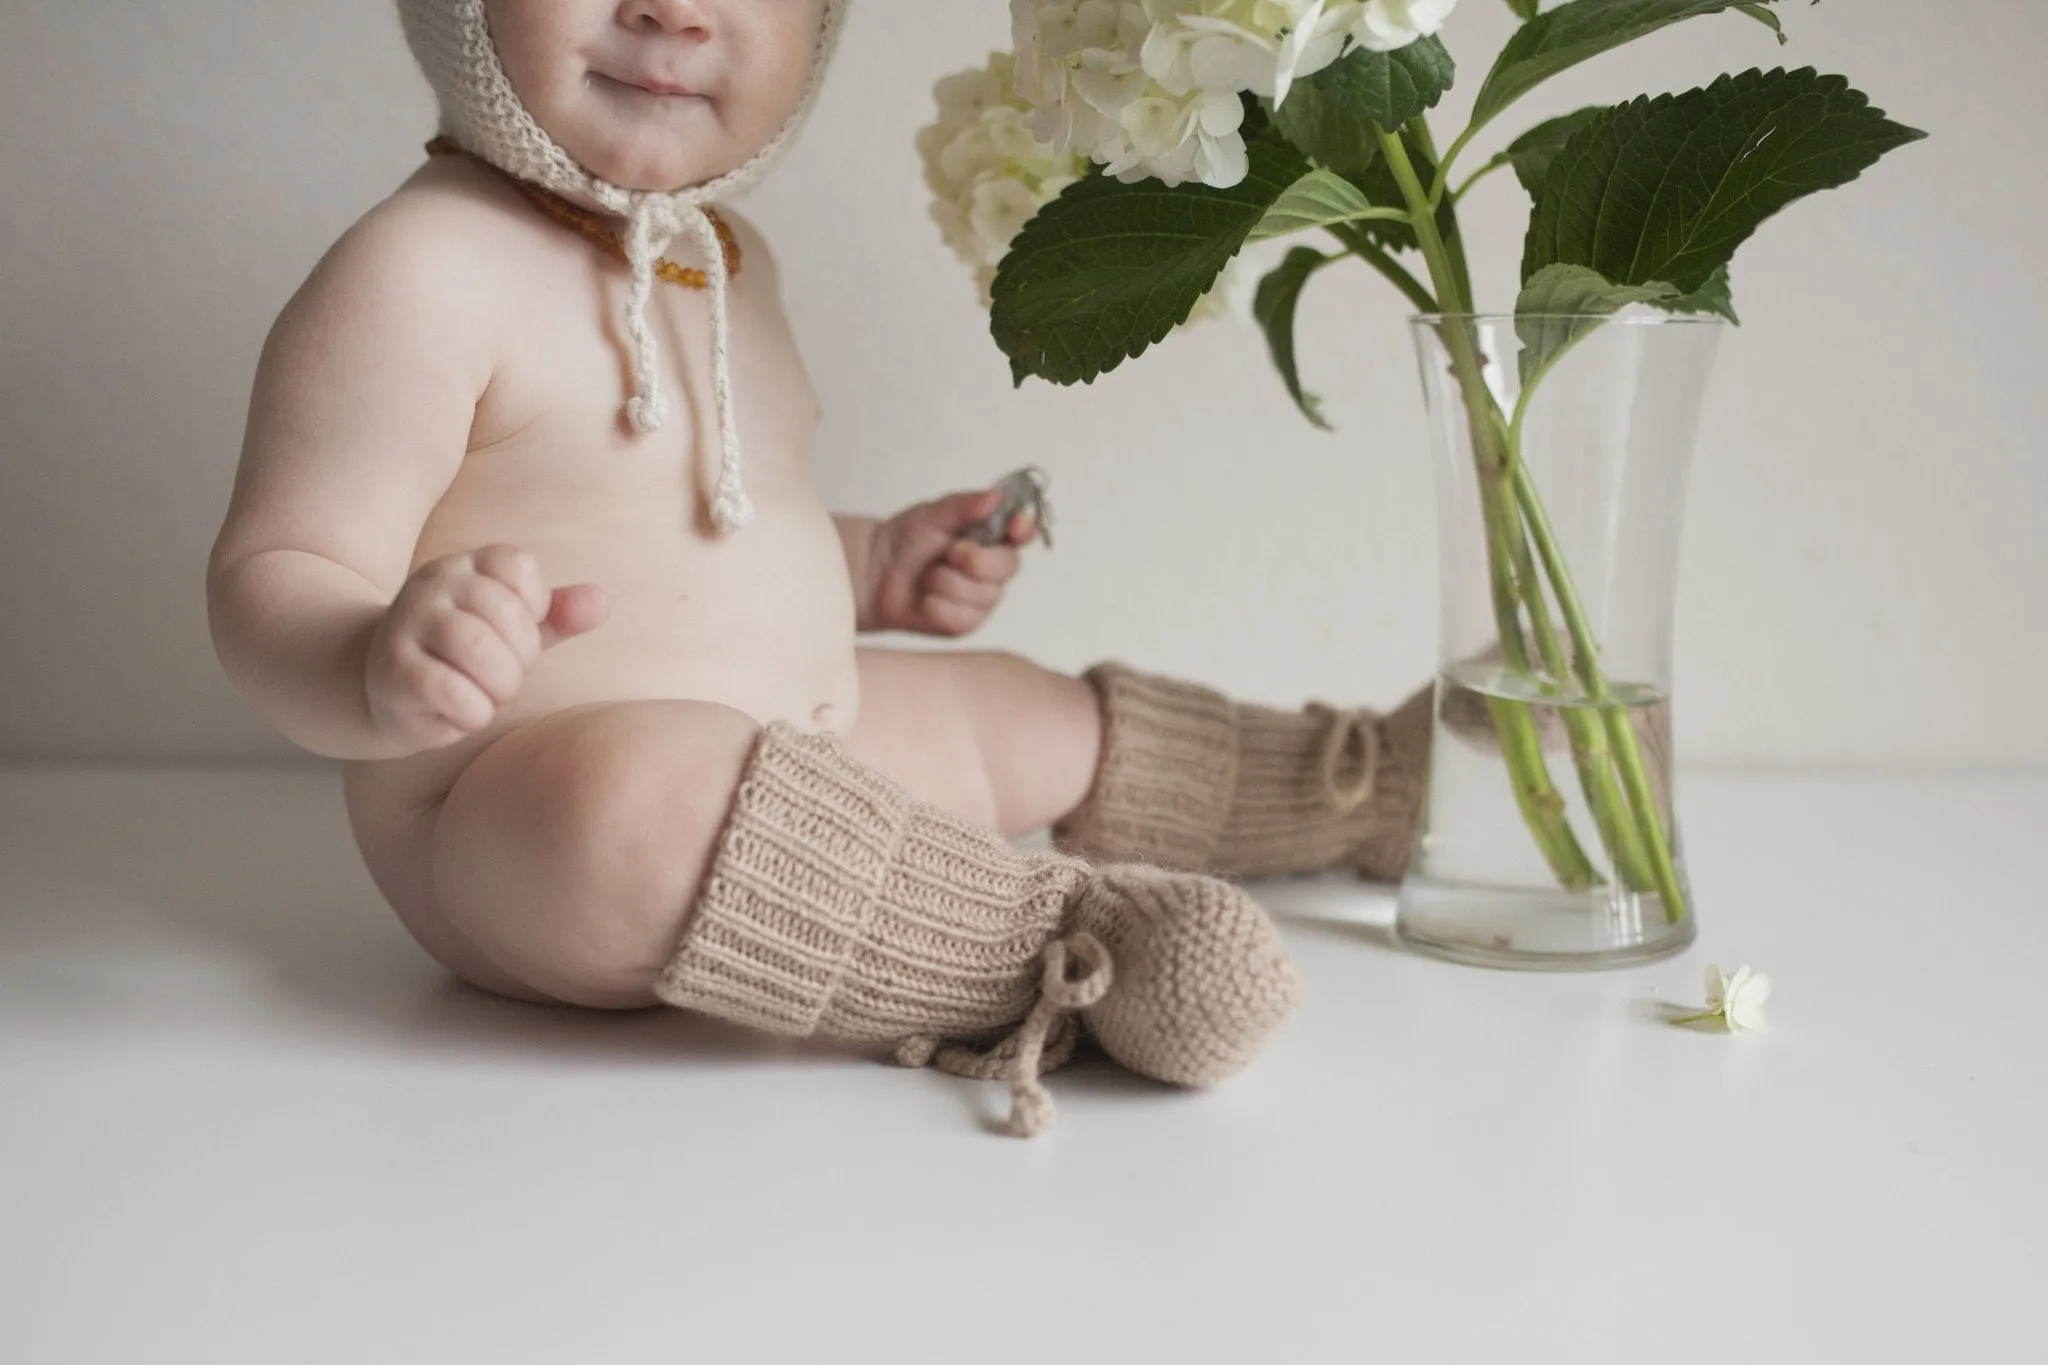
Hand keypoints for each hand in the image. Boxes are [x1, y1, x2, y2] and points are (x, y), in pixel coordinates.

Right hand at [364, 543, 607, 752]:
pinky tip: (460, 713)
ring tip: (486, 695)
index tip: (513, 635)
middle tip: (501, 675)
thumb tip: (601, 601)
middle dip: (519, 658)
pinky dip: (471, 713)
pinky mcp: (393, 670)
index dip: (533, 610)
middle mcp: (433, 584)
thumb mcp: (516, 631)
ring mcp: (407, 623)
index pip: (519, 567)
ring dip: (498, 687)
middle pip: (505, 613)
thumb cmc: (465, 658)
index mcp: (466, 566)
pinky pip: (452, 692)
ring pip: (478, 649)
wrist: (388, 690)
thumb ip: (559, 615)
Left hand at [862, 487, 1036, 636]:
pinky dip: (937, 606)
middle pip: (1008, 566)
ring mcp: (982, 599)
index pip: (1023, 533)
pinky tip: (925, 600)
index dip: (1024, 529)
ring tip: (928, 576)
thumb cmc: (906, 540)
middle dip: (974, 559)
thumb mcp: (933, 514)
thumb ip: (965, 505)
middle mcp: (994, 568)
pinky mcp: (966, 623)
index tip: (1015, 526)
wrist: (874, 573)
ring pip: (982, 595)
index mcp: (992, 536)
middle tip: (948, 552)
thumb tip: (996, 496)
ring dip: (946, 582)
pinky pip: (962, 617)